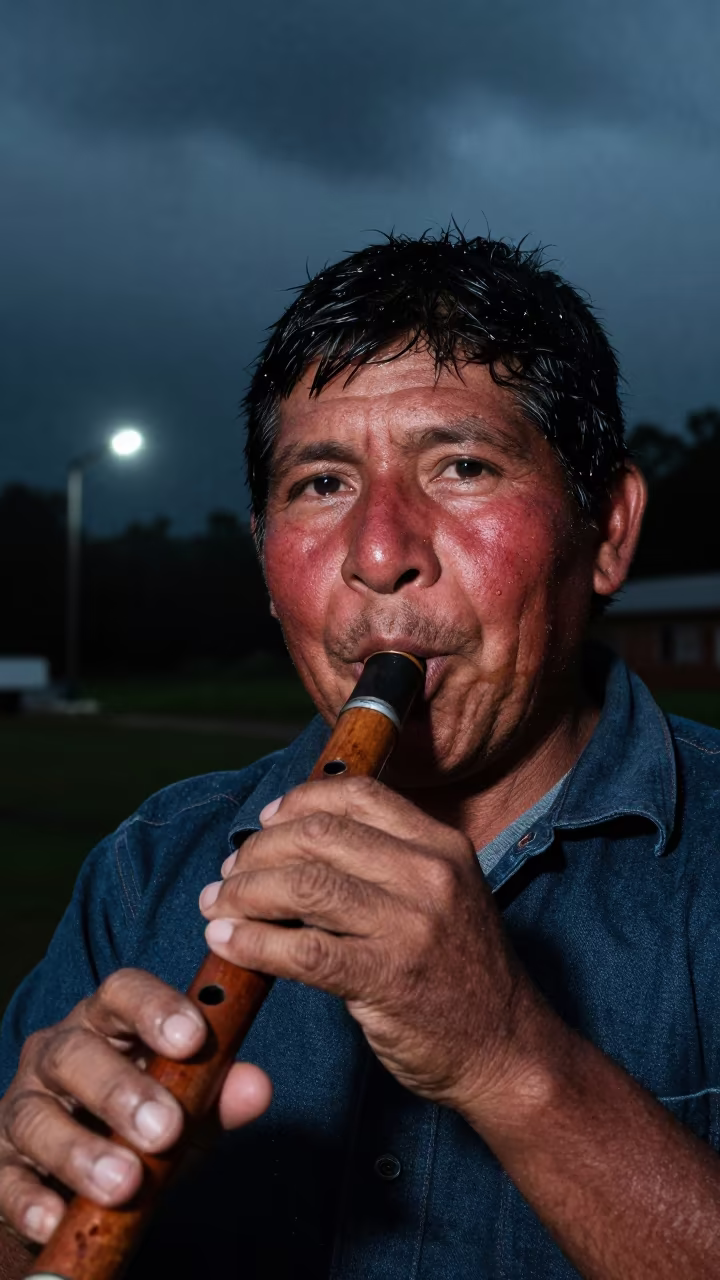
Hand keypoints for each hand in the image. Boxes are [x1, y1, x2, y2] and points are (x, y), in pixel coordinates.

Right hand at [0, 969, 271, 1243]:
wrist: (80, 1189)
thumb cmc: (140, 1128)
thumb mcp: (187, 1111)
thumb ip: (216, 1097)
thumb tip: (256, 1088)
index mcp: (107, 1024)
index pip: (123, 992)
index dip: (155, 1007)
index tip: (192, 1038)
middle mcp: (56, 1054)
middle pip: (76, 1053)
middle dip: (121, 1090)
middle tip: (165, 1129)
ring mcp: (22, 1107)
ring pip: (37, 1117)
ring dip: (81, 1151)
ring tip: (124, 1184)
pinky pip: (5, 1179)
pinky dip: (31, 1199)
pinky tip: (56, 1217)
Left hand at [201, 776, 554, 1121]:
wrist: (507, 1051)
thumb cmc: (460, 974)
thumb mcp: (443, 896)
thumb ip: (385, 863)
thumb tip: (293, 842)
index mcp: (442, 845)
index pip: (357, 795)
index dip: (298, 802)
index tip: (264, 823)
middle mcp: (430, 874)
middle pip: (319, 834)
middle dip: (258, 849)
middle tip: (229, 873)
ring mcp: (411, 924)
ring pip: (304, 884)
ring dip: (246, 892)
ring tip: (218, 905)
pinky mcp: (388, 977)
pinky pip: (303, 950)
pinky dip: (254, 942)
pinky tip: (228, 943)